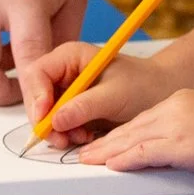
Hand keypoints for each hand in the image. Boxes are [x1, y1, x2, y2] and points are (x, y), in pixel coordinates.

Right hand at [21, 39, 181, 139]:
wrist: (158, 94)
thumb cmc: (141, 86)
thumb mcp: (114, 95)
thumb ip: (84, 106)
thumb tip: (56, 120)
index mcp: (69, 56)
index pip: (37, 73)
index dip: (36, 97)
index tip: (45, 119)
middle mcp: (62, 71)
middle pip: (35, 96)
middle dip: (45, 120)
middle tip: (61, 138)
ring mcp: (64, 91)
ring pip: (43, 114)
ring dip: (56, 131)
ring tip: (80, 136)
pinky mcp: (70, 108)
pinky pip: (56, 125)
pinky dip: (65, 134)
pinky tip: (84, 135)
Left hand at [72, 89, 193, 180]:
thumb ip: (186, 135)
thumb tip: (167, 153)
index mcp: (185, 99)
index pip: (144, 118)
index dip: (120, 132)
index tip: (103, 142)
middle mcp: (178, 105)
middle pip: (132, 125)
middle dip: (106, 141)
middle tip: (84, 152)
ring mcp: (180, 123)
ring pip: (133, 138)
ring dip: (107, 151)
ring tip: (87, 161)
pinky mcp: (185, 144)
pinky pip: (146, 152)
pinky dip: (125, 159)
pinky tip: (111, 165)